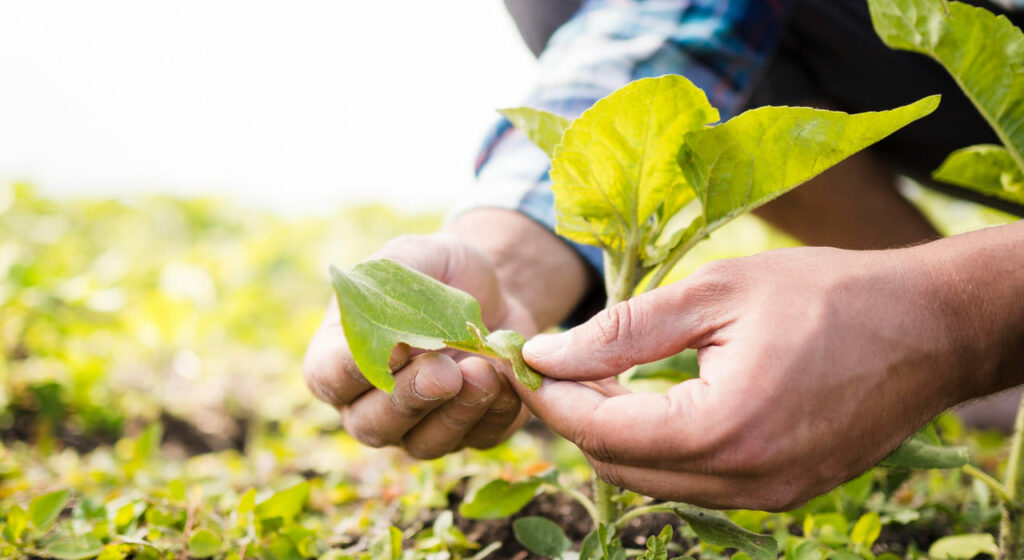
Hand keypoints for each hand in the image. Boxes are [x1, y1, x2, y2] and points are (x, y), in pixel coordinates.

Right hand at [303, 233, 534, 458]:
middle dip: (410, 399)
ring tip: (483, 372)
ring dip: (455, 413)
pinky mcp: (469, 433)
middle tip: (445, 371)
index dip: (354, 370)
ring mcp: (418, 426)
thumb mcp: (412, 256)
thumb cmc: (437, 272)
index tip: (393, 347)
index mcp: (340, 357)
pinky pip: (478, 438)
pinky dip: (495, 412)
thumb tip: (390, 336)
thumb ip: (389, 283)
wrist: (493, 289)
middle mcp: (371, 403)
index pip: (329, 378)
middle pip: (372, 425)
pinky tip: (507, 379)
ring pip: (424, 443)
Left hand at [516, 245, 978, 510]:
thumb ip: (623, 330)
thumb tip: (545, 354)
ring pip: (652, 481)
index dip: (550, 395)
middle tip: (554, 363)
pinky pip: (694, 482)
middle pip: (618, 466)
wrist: (930, 328)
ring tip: (599, 375)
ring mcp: (767, 497)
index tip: (522, 359)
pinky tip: (654, 399)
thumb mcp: (715, 293)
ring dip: (615, 434)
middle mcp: (744, 480)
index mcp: (723, 428)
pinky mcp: (782, 494)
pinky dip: (660, 447)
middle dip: (575, 416)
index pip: (600, 431)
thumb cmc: (827, 295)